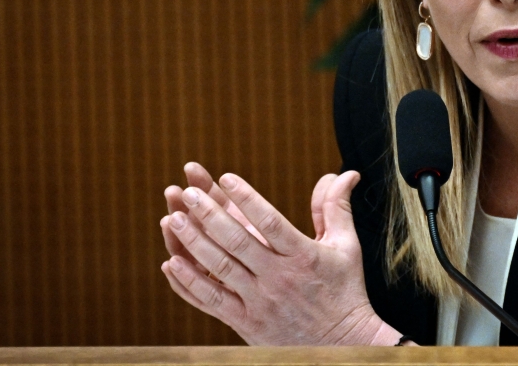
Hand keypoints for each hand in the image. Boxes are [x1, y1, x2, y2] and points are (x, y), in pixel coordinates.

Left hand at [160, 168, 399, 345]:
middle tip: (187, 193)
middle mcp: (279, 278)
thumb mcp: (346, 245)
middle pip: (237, 241)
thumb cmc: (344, 290)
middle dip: (208, 214)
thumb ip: (336, 207)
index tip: (226, 177)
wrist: (342, 345)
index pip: (269, 221)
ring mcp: (260, 301)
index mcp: (303, 255)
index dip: (246, 198)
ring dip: (193, 243)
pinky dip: (189, 283)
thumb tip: (346, 173)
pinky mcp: (246, 322)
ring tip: (172, 219)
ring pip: (219, 268)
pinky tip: (171, 263)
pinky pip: (211, 301)